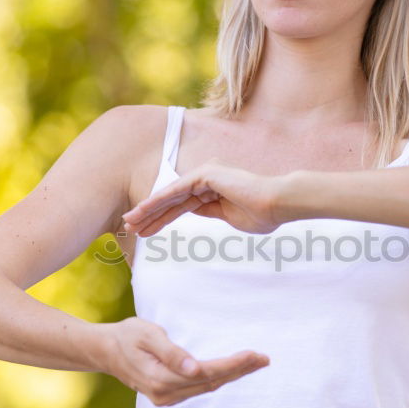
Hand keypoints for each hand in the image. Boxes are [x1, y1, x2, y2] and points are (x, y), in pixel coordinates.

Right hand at [99, 317, 269, 406]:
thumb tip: (194, 369)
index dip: (232, 365)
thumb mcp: (147, 335)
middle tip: (265, 359)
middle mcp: (166, 394)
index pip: (206, 374)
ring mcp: (167, 398)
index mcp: (162, 379)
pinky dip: (220, 378)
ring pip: (208, 387)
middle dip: (240, 370)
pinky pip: (200, 388)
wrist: (104, 350)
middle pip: (212, 383)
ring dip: (233, 375)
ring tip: (257, 362)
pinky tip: (234, 370)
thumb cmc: (126, 336)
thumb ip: (171, 352)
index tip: (253, 354)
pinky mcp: (169, 395)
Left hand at [121, 158, 286, 235]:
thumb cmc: (262, 214)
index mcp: (213, 190)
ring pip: (170, 195)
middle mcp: (207, 179)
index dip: (162, 220)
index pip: (181, 207)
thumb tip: (194, 212)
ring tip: (131, 221)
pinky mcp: (206, 174)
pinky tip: (144, 208)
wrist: (277, 204)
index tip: (146, 233)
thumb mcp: (230, 217)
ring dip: (149, 208)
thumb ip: (211, 212)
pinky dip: (160, 199)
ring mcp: (206, 174)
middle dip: (150, 214)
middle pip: (171, 200)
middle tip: (130, 227)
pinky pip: (177, 189)